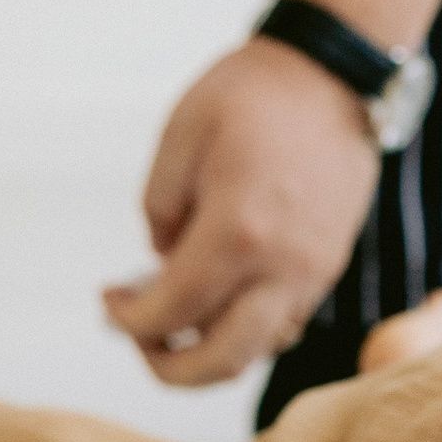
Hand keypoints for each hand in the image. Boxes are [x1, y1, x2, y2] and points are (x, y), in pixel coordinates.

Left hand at [103, 39, 382, 386]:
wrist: (334, 74)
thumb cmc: (253, 94)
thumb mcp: (180, 134)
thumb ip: (158, 209)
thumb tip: (161, 262)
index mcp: (236, 232)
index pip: (170, 313)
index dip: (127, 321)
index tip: (108, 300)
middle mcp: (282, 266)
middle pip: (221, 361)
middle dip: (167, 367)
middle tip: (138, 336)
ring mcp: (313, 272)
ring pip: (258, 352)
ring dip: (209, 352)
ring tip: (175, 318)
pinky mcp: (331, 265)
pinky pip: (286, 326)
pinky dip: (247, 331)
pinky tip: (221, 298)